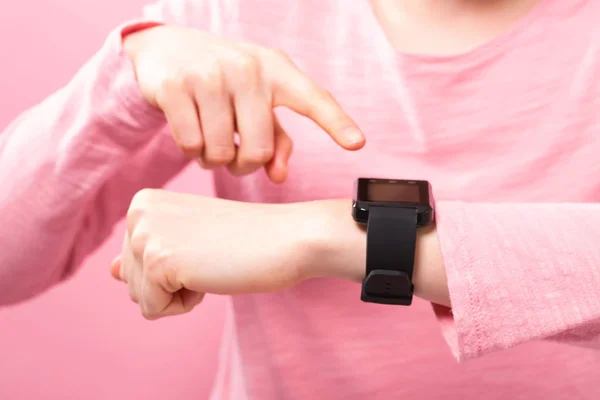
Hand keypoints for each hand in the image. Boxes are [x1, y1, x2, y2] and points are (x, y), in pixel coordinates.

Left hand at [111, 189, 315, 318]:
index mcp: (144, 202)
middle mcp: (138, 212)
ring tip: (211, 262)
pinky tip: (210, 275)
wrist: (288, 236)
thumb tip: (110, 272)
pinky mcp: (159, 261)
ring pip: (139, 297)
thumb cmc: (246, 239)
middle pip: (130, 280)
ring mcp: (146, 235)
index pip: (131, 261)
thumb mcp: (190, 240)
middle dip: (171, 282)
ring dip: (179, 293)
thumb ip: (148, 252)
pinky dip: (185, 304)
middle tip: (210, 255)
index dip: (173, 266)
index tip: (205, 246)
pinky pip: (153, 310)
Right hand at [123, 25, 365, 182]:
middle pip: (258, 151)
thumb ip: (276, 137)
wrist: (165, 49)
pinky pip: (191, 145)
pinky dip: (191, 151)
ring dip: (214, 159)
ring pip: (222, 153)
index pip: (312, 98)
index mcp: (275, 70)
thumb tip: (279, 176)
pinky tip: (190, 132)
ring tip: (210, 138)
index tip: (357, 143)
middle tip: (235, 155)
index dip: (336, 122)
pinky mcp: (175, 87)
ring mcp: (209, 75)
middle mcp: (247, 68)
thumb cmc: (223, 81)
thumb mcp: (256, 100)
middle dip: (244, 165)